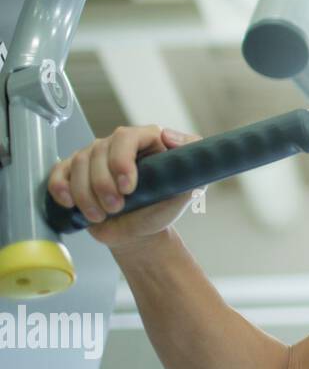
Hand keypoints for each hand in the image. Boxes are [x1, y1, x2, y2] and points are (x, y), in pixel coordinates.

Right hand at [47, 125, 205, 249]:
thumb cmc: (162, 207)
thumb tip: (170, 137)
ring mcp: (94, 157)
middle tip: (117, 207)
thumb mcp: (187, 189)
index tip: (128, 187)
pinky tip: (71, 204)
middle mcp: (118, 144)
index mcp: (147, 140)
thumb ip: (190, 165)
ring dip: (87, 195)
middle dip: (104, 184)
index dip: (122, 160)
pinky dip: (61, 188)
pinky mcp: (75, 174)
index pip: (127, 136)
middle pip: (98, 151)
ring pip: (78, 164)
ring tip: (103, 214)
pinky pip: (59, 173)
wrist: (140, 231)